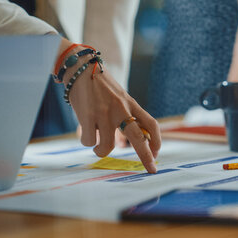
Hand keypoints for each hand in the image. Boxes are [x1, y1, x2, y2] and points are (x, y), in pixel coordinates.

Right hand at [56, 40, 159, 172]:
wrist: (80, 68)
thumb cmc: (100, 85)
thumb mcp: (119, 97)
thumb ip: (127, 114)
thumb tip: (138, 138)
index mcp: (130, 104)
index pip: (150, 123)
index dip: (157, 140)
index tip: (156, 154)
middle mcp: (120, 109)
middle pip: (138, 138)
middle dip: (146, 156)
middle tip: (151, 169)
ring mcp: (104, 113)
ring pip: (107, 147)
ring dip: (101, 151)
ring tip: (97, 148)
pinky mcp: (87, 116)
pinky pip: (89, 141)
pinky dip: (87, 142)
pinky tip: (85, 132)